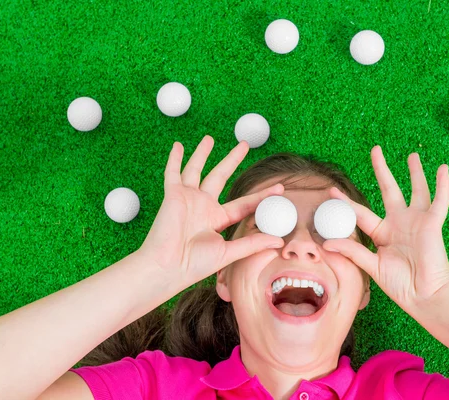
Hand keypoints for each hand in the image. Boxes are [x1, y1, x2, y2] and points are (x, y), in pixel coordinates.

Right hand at [138, 135, 284, 291]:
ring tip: (209, 137)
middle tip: (244, 144)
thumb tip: (279, 242)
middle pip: (221, 176)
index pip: (244, 203)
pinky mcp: (173, 196)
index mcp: (218, 219)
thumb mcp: (228, 253)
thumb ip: (252, 244)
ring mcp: (188, 199)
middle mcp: (204, 206)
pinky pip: (173, 173)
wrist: (167, 267)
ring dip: (202, 153)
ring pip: (197, 169)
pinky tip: (178, 145)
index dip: (262, 195)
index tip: (280, 187)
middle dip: (232, 160)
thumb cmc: (194, 265)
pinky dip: (174, 159)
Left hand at [322, 146, 448, 311]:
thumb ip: (352, 252)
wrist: (424, 296)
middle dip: (382, 170)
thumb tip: (326, 243)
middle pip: (389, 189)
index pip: (360, 212)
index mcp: (382, 233)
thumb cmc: (400, 285)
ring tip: (412, 155)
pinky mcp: (432, 224)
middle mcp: (399, 223)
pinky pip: (439, 201)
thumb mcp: (371, 266)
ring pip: (416, 190)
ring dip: (415, 172)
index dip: (346, 202)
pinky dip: (443, 185)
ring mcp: (417, 221)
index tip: (331, 190)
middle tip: (376, 150)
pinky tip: (443, 168)